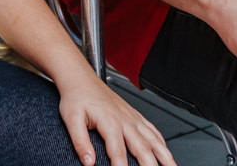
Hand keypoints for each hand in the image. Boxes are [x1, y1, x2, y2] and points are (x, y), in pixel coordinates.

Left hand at [56, 73, 176, 165]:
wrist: (81, 78)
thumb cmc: (76, 97)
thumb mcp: (71, 119)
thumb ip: (80, 141)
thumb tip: (88, 162)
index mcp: (110, 122)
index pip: (119, 153)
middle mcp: (126, 120)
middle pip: (143, 148)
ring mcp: (133, 117)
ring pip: (154, 139)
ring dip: (165, 156)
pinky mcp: (135, 115)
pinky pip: (153, 130)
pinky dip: (162, 143)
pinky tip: (165, 152)